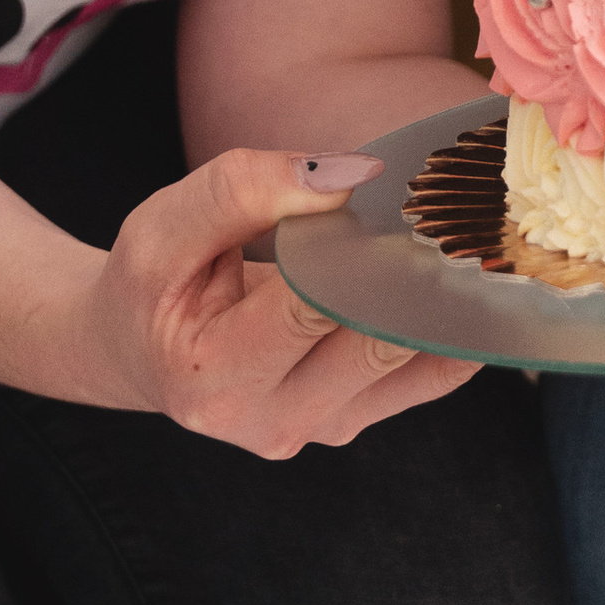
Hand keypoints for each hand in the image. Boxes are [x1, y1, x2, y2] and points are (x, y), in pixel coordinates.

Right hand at [80, 147, 478, 454]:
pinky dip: (454, 327)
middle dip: (413, 275)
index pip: (311, 306)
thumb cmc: (152, 287)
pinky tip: (461, 282)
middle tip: (447, 213)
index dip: (358, 249)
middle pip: (375, 341)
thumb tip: (348, 176)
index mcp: (215, 375)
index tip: (397, 197)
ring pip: (416, 361)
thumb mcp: (163, 228)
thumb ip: (242, 191)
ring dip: (443, 299)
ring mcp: (320, 429)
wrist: (143, 352)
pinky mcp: (354, 420)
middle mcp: (272, 418)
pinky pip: (432, 377)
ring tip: (460, 239)